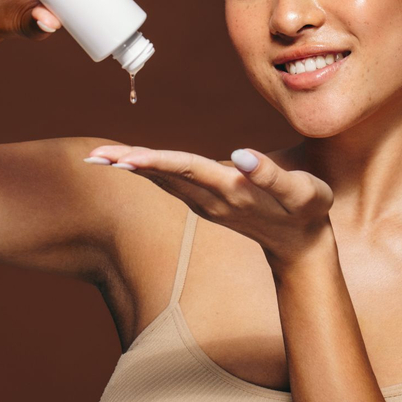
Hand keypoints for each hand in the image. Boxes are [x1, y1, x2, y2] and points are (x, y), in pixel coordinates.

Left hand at [83, 145, 334, 268]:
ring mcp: (208, 203)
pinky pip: (173, 184)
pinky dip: (150, 172)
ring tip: (101, 159)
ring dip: (133, 169)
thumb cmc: (308, 212)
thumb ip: (272, 175)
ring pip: (164, 181)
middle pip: (165, 176)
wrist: (301, 246)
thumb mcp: (303, 193)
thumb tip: (241, 155)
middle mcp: (213, 198)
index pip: (187, 169)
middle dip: (129, 165)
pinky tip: (134, 164)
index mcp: (232, 190)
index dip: (156, 161)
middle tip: (93, 157)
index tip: (123, 158)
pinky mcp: (209, 202)